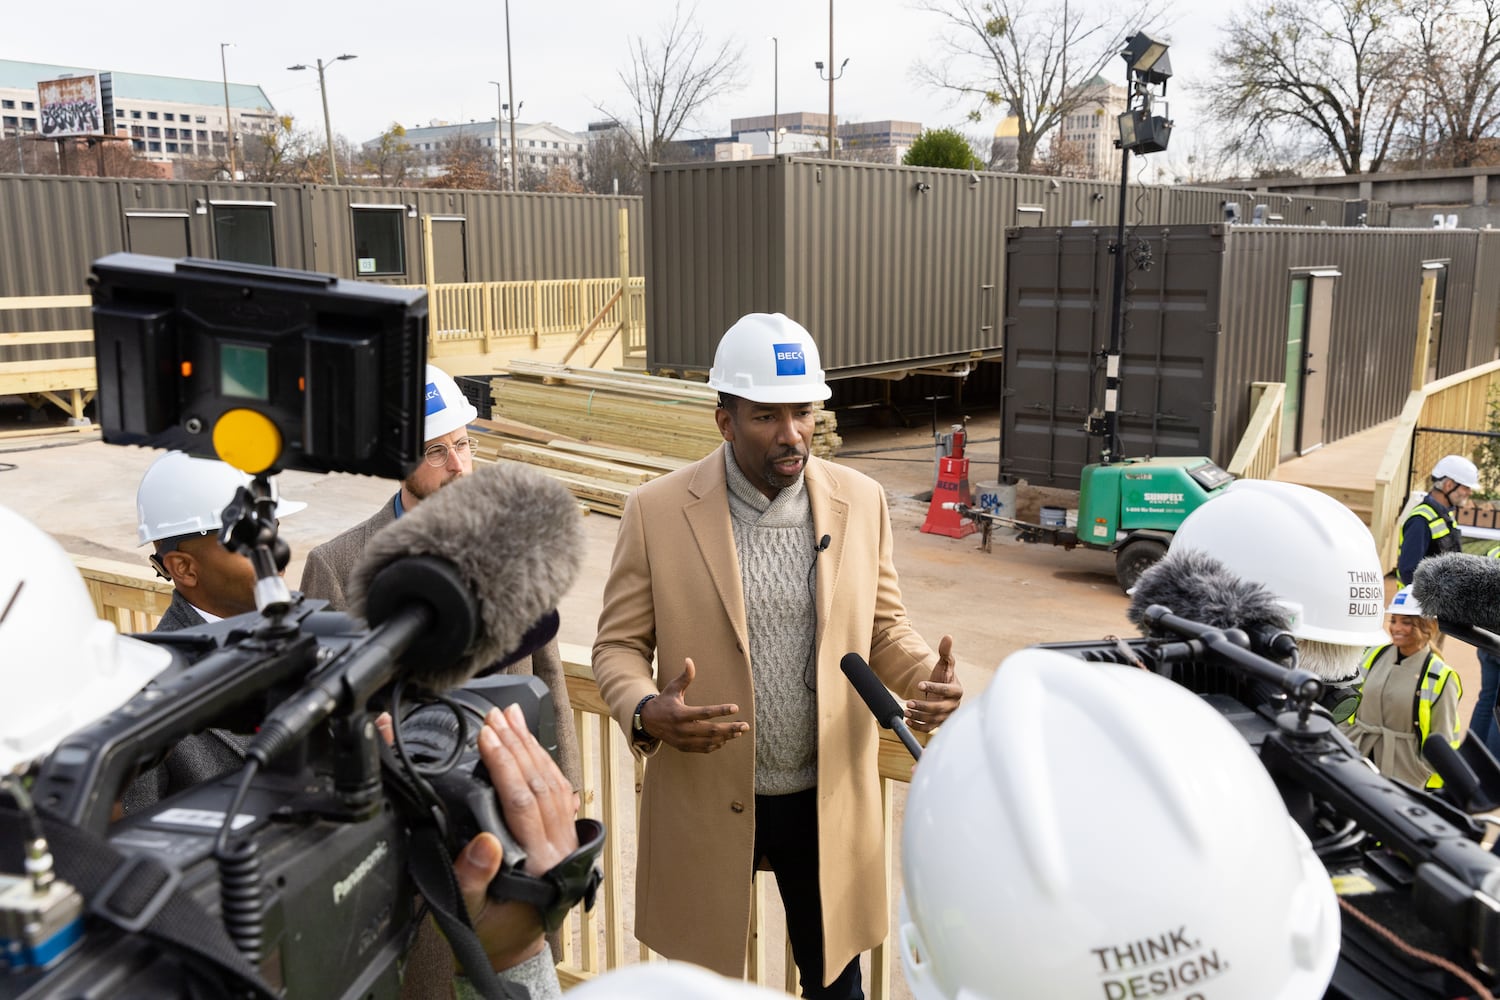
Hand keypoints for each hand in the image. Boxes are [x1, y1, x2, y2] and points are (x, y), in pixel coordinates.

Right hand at [453, 704, 581, 971]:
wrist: (514, 947)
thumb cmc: (490, 930)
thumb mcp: (470, 914)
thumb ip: (473, 880)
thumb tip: (482, 842)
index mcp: (538, 863)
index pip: (522, 801)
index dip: (504, 765)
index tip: (487, 736)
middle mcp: (557, 846)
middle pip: (539, 783)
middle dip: (517, 744)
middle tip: (496, 715)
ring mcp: (564, 838)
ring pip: (552, 781)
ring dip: (531, 745)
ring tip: (511, 716)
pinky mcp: (562, 833)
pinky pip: (557, 789)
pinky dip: (543, 760)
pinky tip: (529, 741)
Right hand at [639, 657, 748, 752]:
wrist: (648, 722)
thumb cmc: (664, 701)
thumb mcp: (673, 688)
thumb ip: (684, 677)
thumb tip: (689, 660)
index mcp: (681, 714)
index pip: (705, 713)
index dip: (721, 710)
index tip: (736, 708)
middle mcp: (683, 729)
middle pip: (711, 731)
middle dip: (730, 728)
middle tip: (745, 726)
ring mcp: (683, 740)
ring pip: (709, 741)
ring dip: (726, 737)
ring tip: (739, 732)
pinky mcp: (684, 747)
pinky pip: (703, 748)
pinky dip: (716, 745)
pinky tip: (725, 739)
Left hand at [906, 635, 961, 731]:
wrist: (942, 691)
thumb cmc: (944, 676)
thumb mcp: (944, 664)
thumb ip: (945, 652)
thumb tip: (948, 637)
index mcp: (957, 690)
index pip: (947, 690)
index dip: (934, 687)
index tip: (919, 684)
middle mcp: (953, 705)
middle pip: (939, 708)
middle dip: (923, 706)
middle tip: (908, 702)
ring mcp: (947, 716)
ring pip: (933, 720)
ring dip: (919, 717)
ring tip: (905, 711)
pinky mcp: (940, 724)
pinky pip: (930, 729)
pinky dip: (918, 727)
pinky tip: (907, 720)